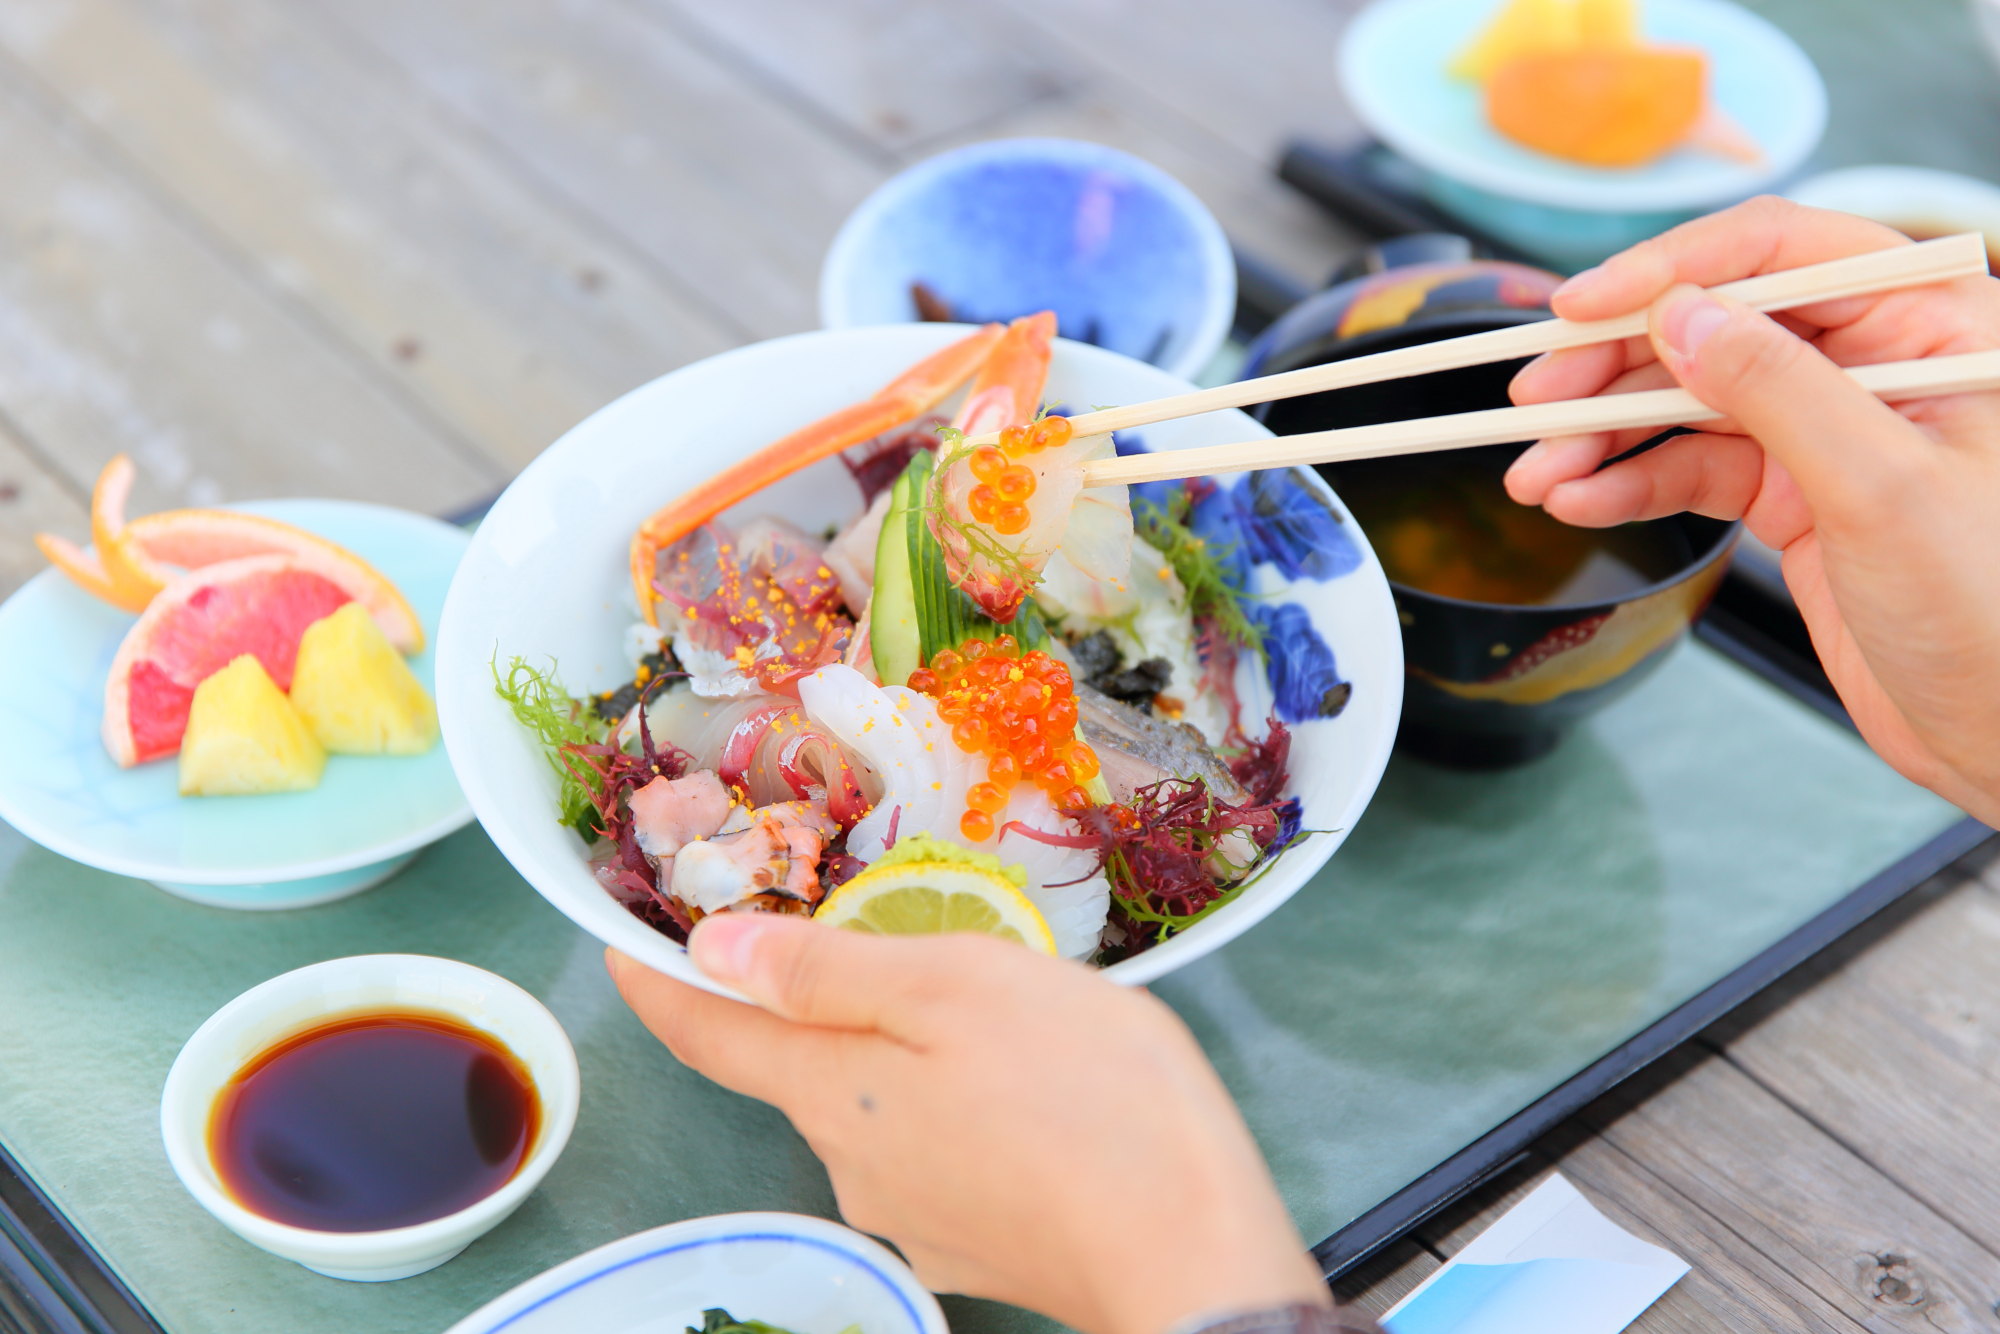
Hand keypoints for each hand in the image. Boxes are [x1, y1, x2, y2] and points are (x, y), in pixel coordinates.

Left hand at [608, 918, 1329, 1333]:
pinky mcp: (972, 1243)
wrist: (1193, 1251)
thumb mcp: (957, 986)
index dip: (656, 982)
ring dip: (901, 1057)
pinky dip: (953, 1109)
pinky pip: (935, 1154)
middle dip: (819, 1005)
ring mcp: (911, 1215)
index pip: (706, 1032)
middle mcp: (848, 1163)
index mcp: (832, 1088)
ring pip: (874, 1110)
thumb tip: (711, 949)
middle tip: (894, 943)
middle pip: (798, 1068)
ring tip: (995, 1018)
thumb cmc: (1087, 1093)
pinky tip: (1027, 1092)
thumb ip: (829, 970)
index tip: (623, 941)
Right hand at [1505, 196, 1999, 824]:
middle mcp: (1876, 363)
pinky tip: (1580, 501)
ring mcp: (1830, 433)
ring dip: (1603, 436)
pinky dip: (1629, 486)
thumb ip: (1779, 390)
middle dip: (1614, 365)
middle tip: (1534, 401)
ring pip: (1689, 403)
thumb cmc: (1999, 613)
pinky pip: (1692, 471)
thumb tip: (1685, 318)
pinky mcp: (1795, 499)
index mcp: (1931, 323)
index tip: (1581, 307)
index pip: (1781, 252)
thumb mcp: (1883, 488)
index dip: (1672, 269)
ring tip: (1537, 471)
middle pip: (1717, 326)